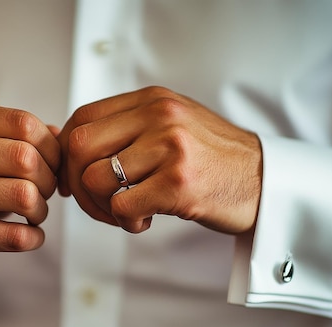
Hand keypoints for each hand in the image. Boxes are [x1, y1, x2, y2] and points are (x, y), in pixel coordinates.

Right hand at [0, 101, 59, 272]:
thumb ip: (21, 135)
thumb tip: (62, 137)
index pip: (24, 124)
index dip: (51, 147)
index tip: (51, 164)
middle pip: (26, 159)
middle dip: (48, 179)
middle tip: (43, 191)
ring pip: (25, 195)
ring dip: (41, 209)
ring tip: (33, 212)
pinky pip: (16, 235)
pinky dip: (34, 237)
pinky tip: (29, 234)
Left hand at [57, 86, 261, 233]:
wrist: (264, 179)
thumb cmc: (212, 158)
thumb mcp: (172, 125)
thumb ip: (129, 128)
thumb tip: (72, 147)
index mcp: (152, 100)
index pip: (83, 118)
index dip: (67, 152)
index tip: (74, 176)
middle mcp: (159, 116)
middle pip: (80, 147)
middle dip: (76, 183)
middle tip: (96, 202)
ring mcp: (170, 148)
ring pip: (96, 179)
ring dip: (101, 207)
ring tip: (126, 212)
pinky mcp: (178, 183)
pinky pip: (122, 207)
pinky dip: (125, 222)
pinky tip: (145, 220)